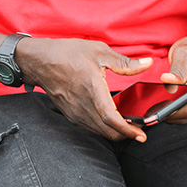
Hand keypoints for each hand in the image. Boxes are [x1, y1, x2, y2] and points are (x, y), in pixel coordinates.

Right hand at [17, 37, 152, 141]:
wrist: (39, 60)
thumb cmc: (67, 53)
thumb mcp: (98, 51)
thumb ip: (125, 62)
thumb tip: (148, 63)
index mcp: (92, 88)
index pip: (112, 119)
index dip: (128, 130)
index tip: (141, 134)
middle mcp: (83, 104)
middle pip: (108, 132)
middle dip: (126, 135)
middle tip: (138, 129)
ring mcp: (75, 111)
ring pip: (99, 132)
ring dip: (114, 132)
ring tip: (126, 124)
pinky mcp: (70, 113)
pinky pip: (90, 127)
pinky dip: (102, 128)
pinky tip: (108, 118)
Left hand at [159, 33, 186, 122]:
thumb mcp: (183, 52)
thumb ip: (177, 69)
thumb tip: (167, 82)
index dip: (176, 102)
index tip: (158, 106)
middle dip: (173, 114)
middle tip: (152, 114)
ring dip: (175, 117)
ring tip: (156, 114)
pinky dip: (179, 114)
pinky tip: (165, 112)